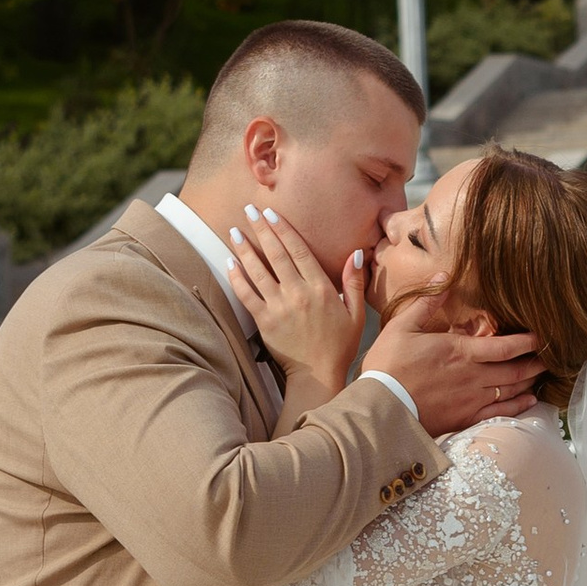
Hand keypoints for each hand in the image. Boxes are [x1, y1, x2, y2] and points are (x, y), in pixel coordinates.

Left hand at [223, 205, 365, 407]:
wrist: (318, 375)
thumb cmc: (339, 345)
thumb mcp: (356, 313)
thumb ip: (354, 281)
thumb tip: (357, 253)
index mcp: (320, 287)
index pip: (299, 251)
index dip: (283, 229)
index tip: (272, 213)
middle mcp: (298, 293)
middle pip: (276, 254)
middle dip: (261, 230)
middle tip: (249, 210)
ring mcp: (279, 307)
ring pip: (258, 271)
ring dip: (244, 249)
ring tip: (235, 230)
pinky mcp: (264, 321)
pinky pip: (246, 295)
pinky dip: (237, 277)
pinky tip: (229, 262)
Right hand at [369, 295, 542, 435]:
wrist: (379, 410)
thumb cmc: (387, 367)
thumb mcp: (402, 327)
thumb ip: (427, 303)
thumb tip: (444, 276)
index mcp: (460, 351)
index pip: (505, 346)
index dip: (528, 341)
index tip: (543, 336)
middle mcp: (473, 376)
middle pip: (515, 370)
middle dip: (536, 362)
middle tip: (552, 356)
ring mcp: (471, 400)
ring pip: (511, 390)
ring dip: (530, 381)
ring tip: (542, 374)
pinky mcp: (464, 419)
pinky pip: (499, 412)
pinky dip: (518, 406)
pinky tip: (529, 401)